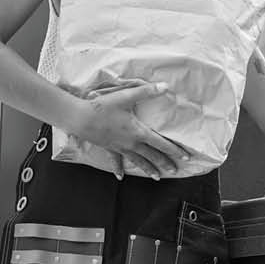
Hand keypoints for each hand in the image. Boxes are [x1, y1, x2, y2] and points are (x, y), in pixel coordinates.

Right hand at [66, 81, 193, 179]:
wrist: (79, 118)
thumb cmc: (103, 107)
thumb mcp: (126, 97)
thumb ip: (147, 91)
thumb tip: (166, 86)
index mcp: (138, 132)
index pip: (161, 143)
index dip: (175, 150)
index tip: (186, 157)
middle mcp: (131, 143)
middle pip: (152, 156)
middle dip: (165, 163)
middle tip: (175, 170)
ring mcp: (119, 148)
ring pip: (137, 161)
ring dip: (148, 169)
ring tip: (157, 177)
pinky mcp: (108, 148)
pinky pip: (115, 160)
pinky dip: (118, 168)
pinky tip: (120, 177)